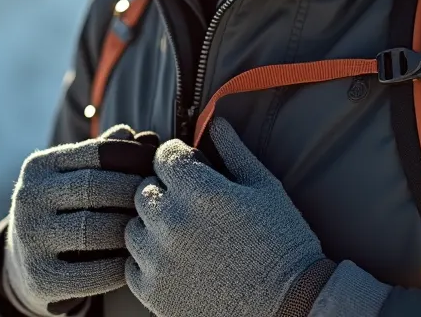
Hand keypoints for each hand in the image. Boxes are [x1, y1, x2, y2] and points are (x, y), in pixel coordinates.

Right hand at [4, 125, 158, 314]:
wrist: (29, 267)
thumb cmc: (69, 214)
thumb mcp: (79, 180)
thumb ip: (110, 157)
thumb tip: (148, 138)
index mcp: (40, 166)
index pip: (98, 152)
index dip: (136, 159)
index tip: (160, 170)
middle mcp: (28, 197)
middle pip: (95, 188)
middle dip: (134, 195)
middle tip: (164, 204)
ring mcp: (30, 238)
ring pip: (93, 230)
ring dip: (129, 233)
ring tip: (154, 233)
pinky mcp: (40, 277)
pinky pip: (91, 273)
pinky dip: (119, 268)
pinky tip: (136, 264)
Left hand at [125, 118, 333, 316]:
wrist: (288, 306)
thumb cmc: (284, 244)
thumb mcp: (267, 189)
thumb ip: (235, 152)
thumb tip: (216, 122)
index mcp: (200, 191)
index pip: (164, 156)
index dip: (179, 160)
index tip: (193, 172)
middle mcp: (171, 221)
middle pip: (144, 190)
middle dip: (164, 192)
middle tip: (192, 208)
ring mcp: (158, 259)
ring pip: (133, 227)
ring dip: (152, 228)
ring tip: (184, 238)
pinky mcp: (152, 292)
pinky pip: (132, 265)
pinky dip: (148, 263)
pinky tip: (178, 264)